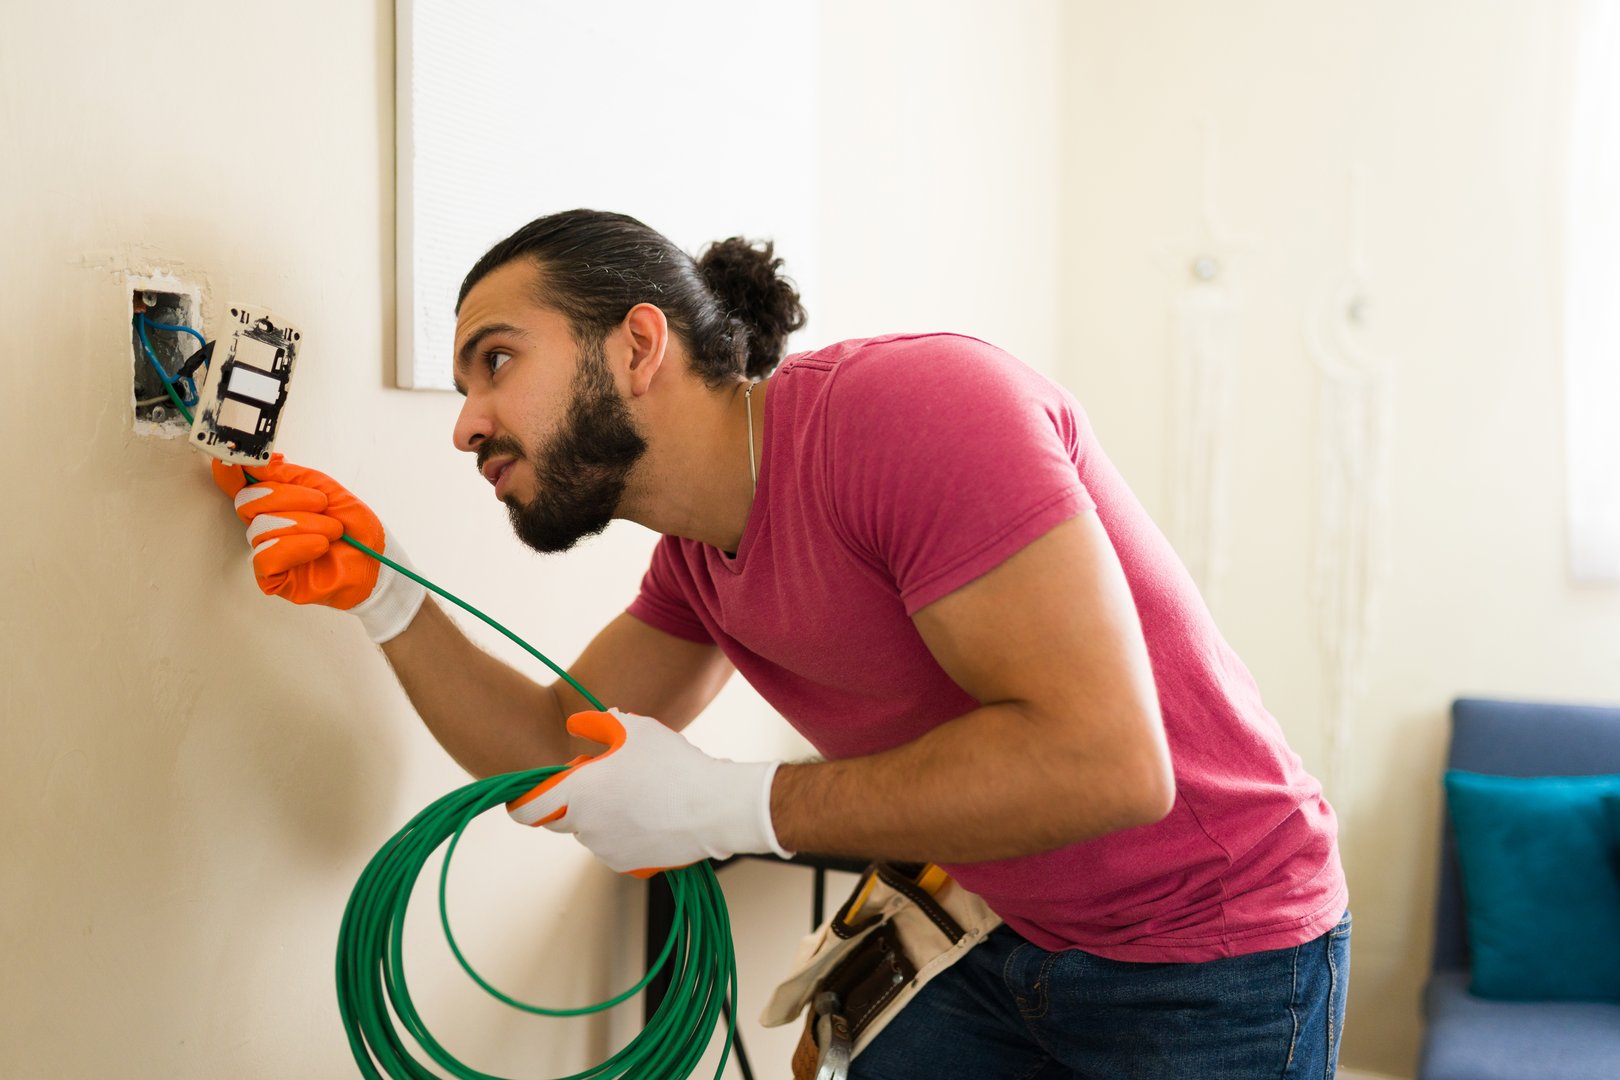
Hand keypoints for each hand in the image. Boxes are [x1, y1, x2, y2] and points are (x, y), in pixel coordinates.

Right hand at [212, 454, 426, 642]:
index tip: (233, 459)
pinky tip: (319, 546)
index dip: (231, 471)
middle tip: (322, 504)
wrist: (377, 561)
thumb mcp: (325, 488)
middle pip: (248, 501)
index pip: (240, 485)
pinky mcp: (273, 578)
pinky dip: (295, 547)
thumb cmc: (355, 527)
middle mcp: (266, 526)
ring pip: (260, 528)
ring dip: (303, 524)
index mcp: (274, 502)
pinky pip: (265, 557)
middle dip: (288, 497)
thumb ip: (289, 475)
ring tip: (333, 530)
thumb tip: (256, 462)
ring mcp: (268, 552)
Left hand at [507, 709, 790, 876]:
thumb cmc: (672, 763)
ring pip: (591, 831)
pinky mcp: (629, 866)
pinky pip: (615, 847)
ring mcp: (606, 851)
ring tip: (640, 792)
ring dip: (602, 815)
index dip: (524, 801)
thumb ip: (597, 723)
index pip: (526, 809)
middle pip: (561, 817)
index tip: (531, 794)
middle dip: (574, 800)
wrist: (715, 807)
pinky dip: (624, 833)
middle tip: (605, 779)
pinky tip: (652, 814)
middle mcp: (584, 828)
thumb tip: (578, 724)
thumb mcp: (633, 728)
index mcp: (577, 794)